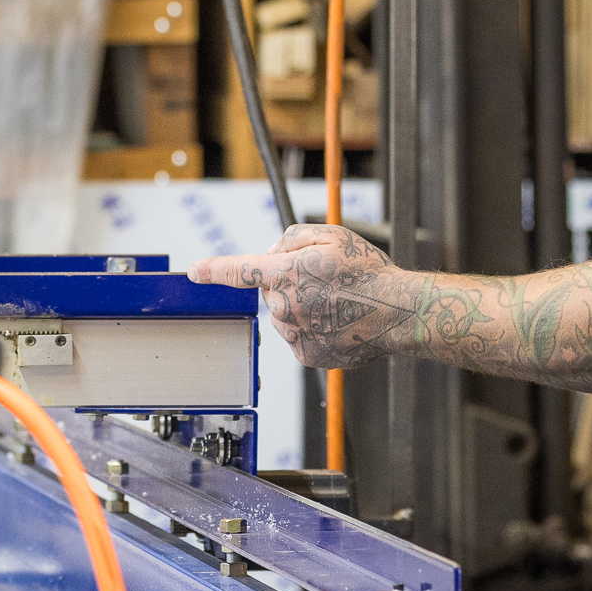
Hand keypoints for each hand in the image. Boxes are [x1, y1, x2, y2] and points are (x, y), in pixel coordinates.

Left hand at [187, 225, 402, 369]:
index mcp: (286, 273)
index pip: (239, 271)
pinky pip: (298, 337)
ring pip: (284, 316)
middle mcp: (285, 306)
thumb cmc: (367, 272)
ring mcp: (295, 334)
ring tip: (336, 303)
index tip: (194, 272)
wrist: (398, 312)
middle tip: (324, 281)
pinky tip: (336, 322)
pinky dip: (312, 329)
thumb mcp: (331, 235)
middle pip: (271, 292)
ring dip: (301, 308)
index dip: (214, 270)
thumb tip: (269, 255)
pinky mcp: (306, 355)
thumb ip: (292, 239)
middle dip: (289, 284)